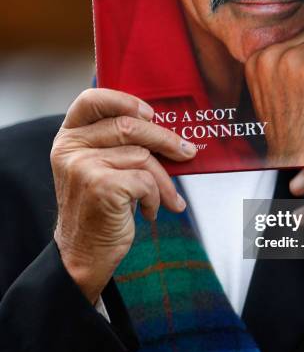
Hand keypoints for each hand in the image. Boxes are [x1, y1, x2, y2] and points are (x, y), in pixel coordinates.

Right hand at [51, 88, 195, 303]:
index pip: (92, 100)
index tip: (151, 114)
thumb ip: (117, 144)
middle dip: (166, 140)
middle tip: (187, 151)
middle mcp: (71, 148)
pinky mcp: (100, 186)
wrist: (84, 252)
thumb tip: (167, 131)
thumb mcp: (99, 167)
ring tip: (166, 198)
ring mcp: (83, 166)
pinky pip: (145, 180)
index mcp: (69, 137)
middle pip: (129, 126)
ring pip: (143, 156)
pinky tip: (149, 211)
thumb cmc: (99, 207)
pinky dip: (156, 198)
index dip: (125, 100)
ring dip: (163, 181)